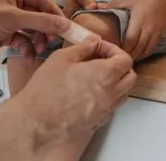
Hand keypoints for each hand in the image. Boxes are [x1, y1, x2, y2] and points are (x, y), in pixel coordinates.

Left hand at [0, 0, 68, 64]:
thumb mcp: (13, 19)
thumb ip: (41, 21)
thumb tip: (66, 25)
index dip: (54, 13)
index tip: (66, 26)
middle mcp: (13, 1)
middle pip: (39, 14)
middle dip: (46, 28)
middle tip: (54, 40)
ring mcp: (9, 19)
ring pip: (33, 28)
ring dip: (38, 38)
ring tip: (41, 48)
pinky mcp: (5, 34)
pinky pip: (24, 39)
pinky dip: (27, 46)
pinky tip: (29, 53)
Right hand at [10, 38, 135, 149]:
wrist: (35, 122)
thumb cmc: (46, 90)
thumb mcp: (62, 58)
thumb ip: (83, 47)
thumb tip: (94, 42)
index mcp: (105, 74)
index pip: (125, 59)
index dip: (114, 50)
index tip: (100, 48)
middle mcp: (111, 94)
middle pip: (130, 77)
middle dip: (119, 66)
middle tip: (102, 61)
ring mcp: (106, 110)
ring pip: (123, 93)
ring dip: (116, 82)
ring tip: (96, 77)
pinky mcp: (98, 123)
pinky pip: (111, 107)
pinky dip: (107, 97)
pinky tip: (89, 92)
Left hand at [97, 0, 165, 60]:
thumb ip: (111, 5)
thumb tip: (95, 6)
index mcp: (138, 22)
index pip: (129, 42)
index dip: (122, 49)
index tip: (114, 52)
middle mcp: (148, 30)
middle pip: (138, 49)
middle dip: (128, 55)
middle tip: (119, 58)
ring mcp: (155, 33)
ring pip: (146, 51)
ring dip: (137, 56)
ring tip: (128, 58)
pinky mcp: (161, 33)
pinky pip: (153, 48)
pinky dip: (146, 53)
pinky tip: (139, 53)